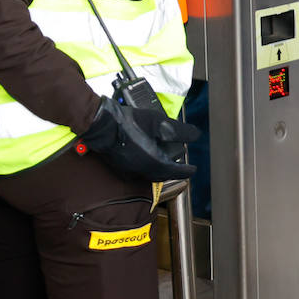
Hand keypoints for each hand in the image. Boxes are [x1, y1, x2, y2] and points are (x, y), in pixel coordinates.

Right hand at [81, 97, 200, 181]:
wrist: (102, 125)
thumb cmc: (131, 123)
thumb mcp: (160, 123)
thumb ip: (180, 131)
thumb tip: (196, 135)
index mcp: (155, 163)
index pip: (176, 172)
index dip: (187, 170)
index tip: (193, 170)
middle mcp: (142, 172)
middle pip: (162, 175)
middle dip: (173, 172)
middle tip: (180, 167)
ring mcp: (129, 171)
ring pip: (149, 175)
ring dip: (159, 170)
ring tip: (164, 161)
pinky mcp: (120, 167)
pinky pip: (138, 172)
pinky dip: (147, 167)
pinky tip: (146, 158)